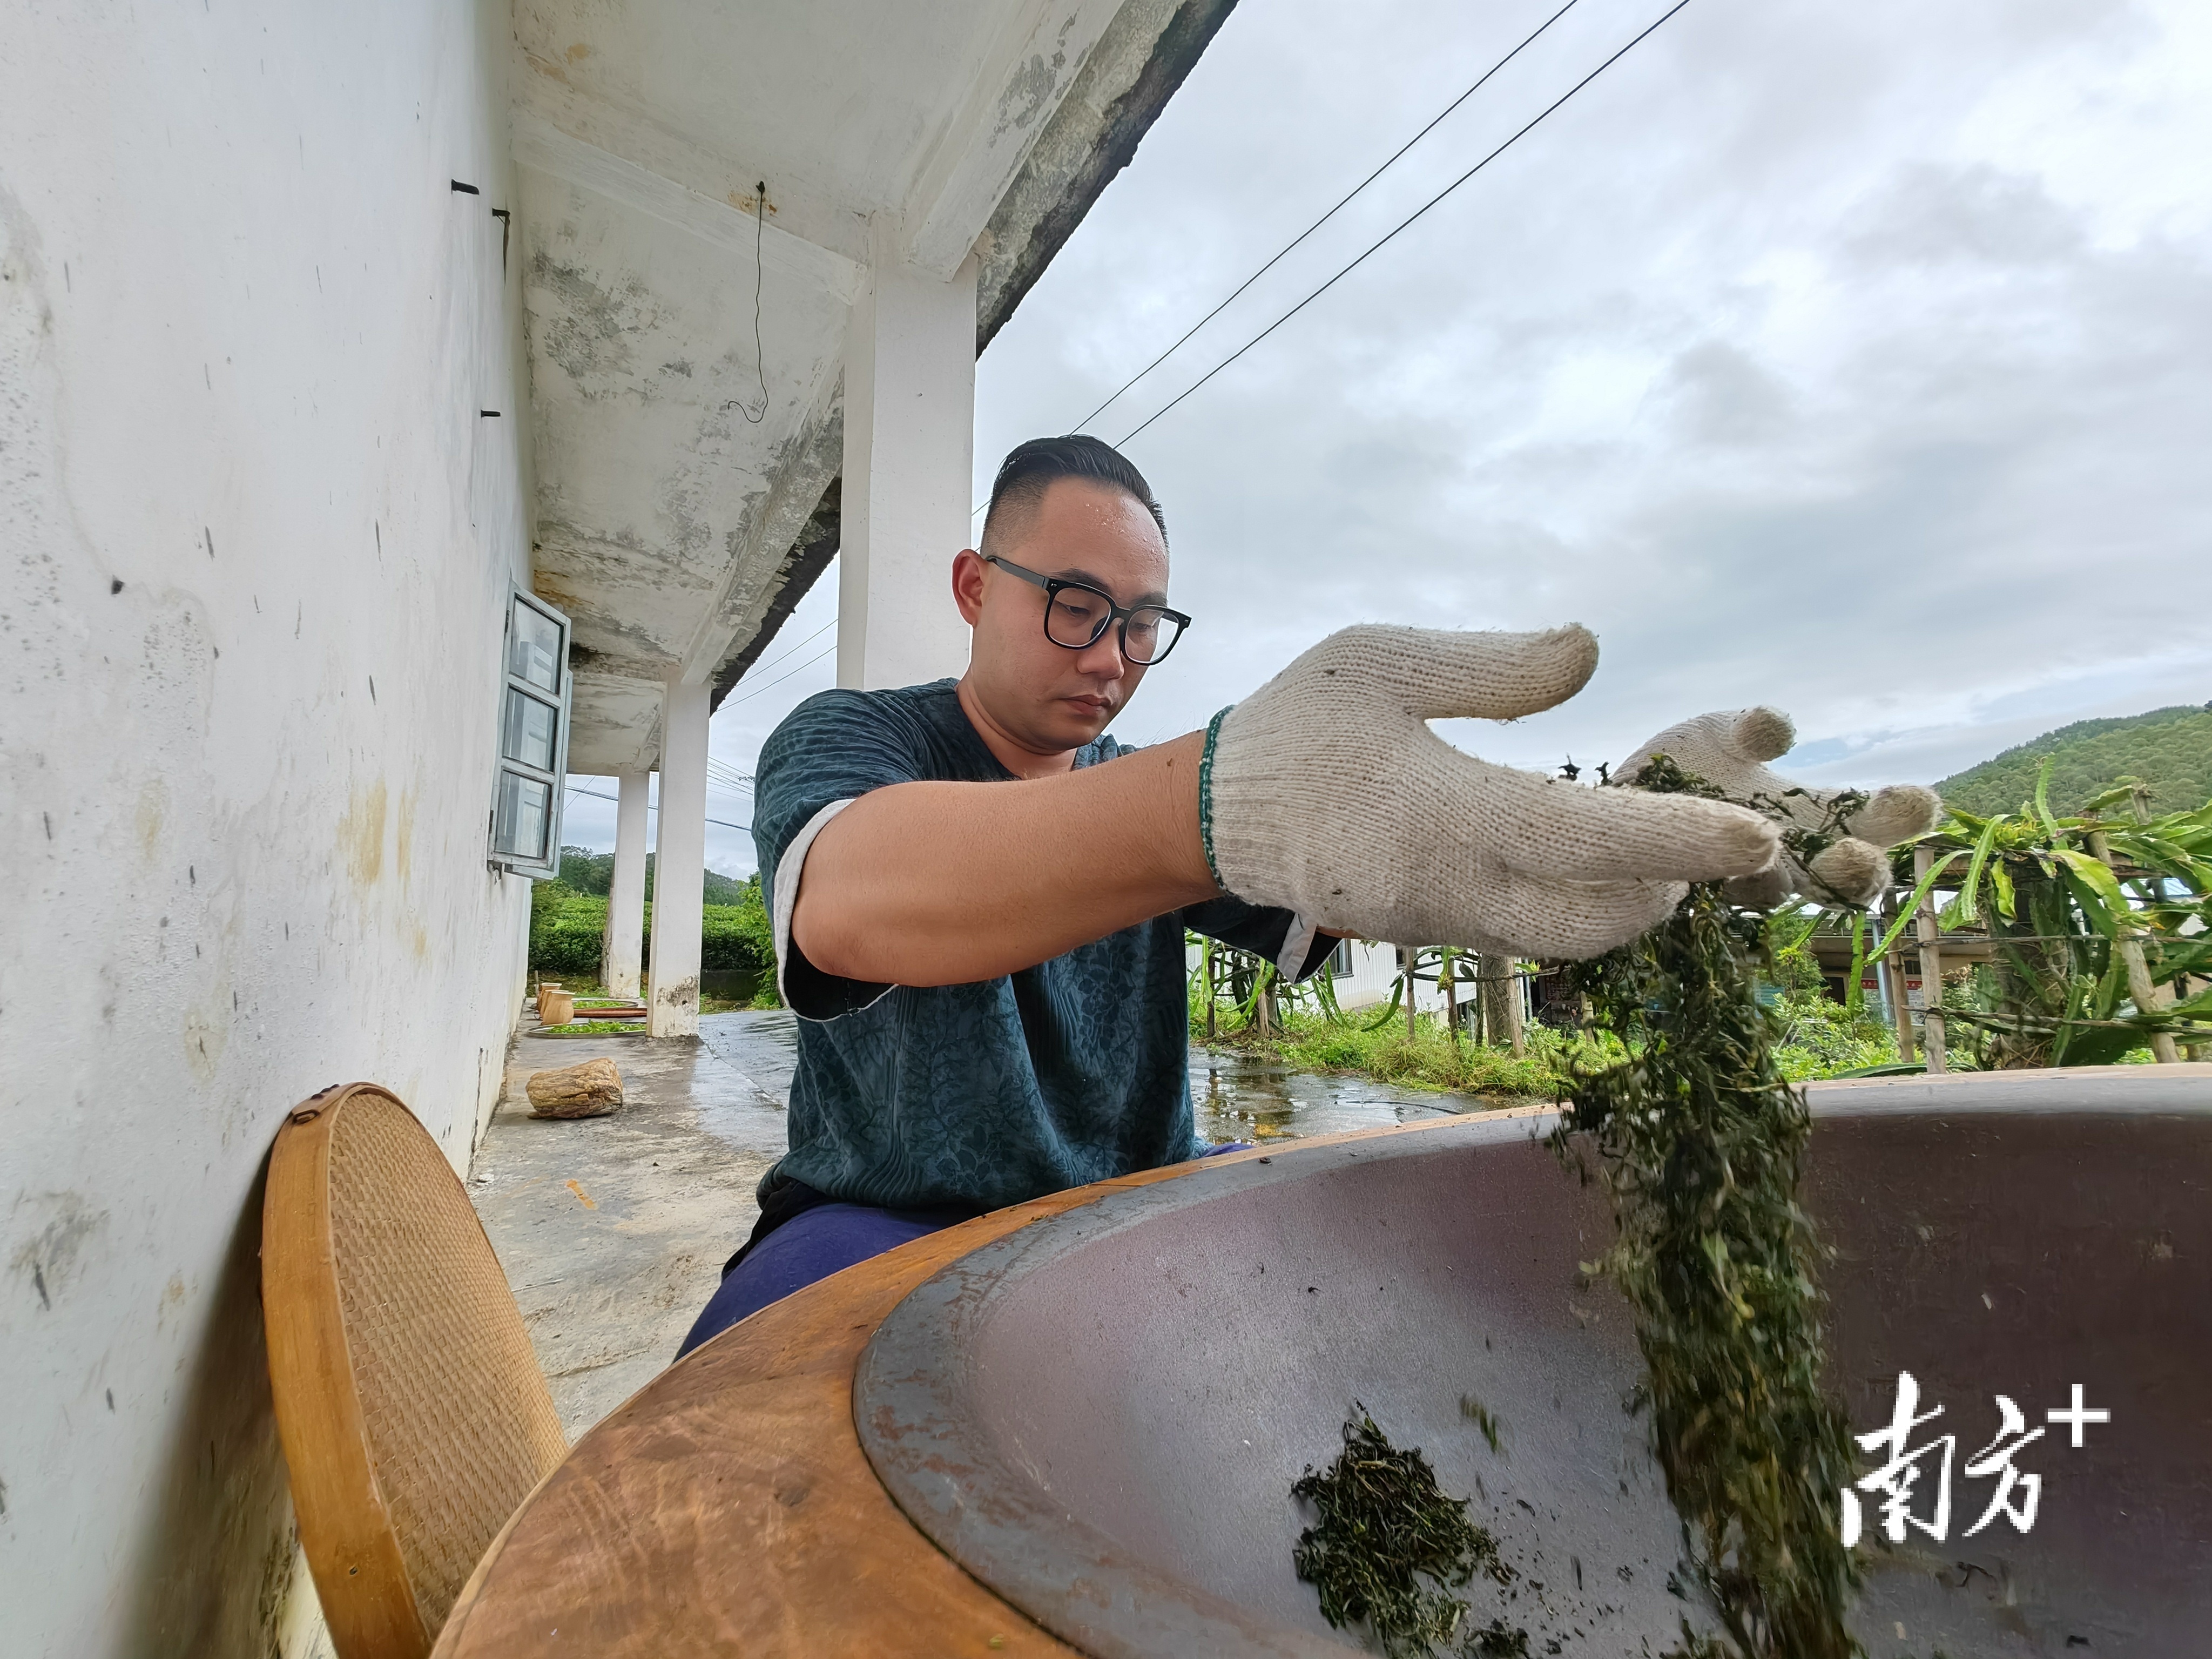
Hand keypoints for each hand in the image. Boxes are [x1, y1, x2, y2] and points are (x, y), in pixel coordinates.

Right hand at [1200, 624, 1781, 957]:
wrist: (1217, 814)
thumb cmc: (1300, 721)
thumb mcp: (1380, 659)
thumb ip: (1489, 665)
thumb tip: (1590, 653)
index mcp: (1437, 811)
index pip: (1580, 838)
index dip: (1675, 839)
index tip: (1756, 836)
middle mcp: (1448, 886)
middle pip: (1595, 922)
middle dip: (1669, 887)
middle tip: (1708, 836)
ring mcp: (1444, 922)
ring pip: (1568, 939)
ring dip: (1629, 900)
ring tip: (1661, 842)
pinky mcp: (1438, 934)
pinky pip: (1530, 932)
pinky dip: (1581, 902)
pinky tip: (1595, 856)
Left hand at [1618, 708, 1939, 907]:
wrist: (1624, 798)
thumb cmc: (1695, 763)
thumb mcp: (1720, 735)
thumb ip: (1749, 730)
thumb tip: (1774, 728)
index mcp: (1816, 817)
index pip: (1875, 825)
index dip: (1904, 817)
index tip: (1919, 799)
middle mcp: (1791, 859)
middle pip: (1843, 878)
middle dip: (1857, 872)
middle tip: (1857, 857)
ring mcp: (1738, 879)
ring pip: (1772, 893)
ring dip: (1777, 877)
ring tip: (1773, 854)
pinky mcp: (1688, 888)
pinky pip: (1702, 886)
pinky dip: (1704, 873)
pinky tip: (1700, 860)